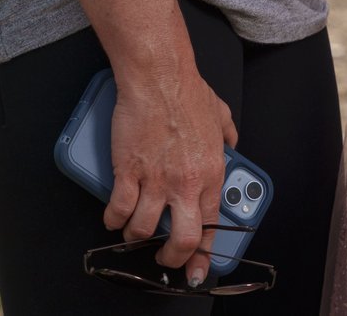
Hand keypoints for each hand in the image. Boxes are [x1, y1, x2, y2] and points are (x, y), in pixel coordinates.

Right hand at [105, 64, 238, 283]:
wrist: (159, 77)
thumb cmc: (187, 92)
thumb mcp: (221, 114)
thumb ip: (228, 134)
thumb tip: (233, 144)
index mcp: (211, 173)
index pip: (210, 225)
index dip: (203, 254)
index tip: (198, 269)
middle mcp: (186, 183)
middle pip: (181, 241)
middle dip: (172, 258)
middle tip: (165, 259)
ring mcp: (156, 179)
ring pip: (143, 231)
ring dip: (136, 238)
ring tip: (134, 233)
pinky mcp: (128, 172)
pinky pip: (119, 210)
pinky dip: (113, 219)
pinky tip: (113, 217)